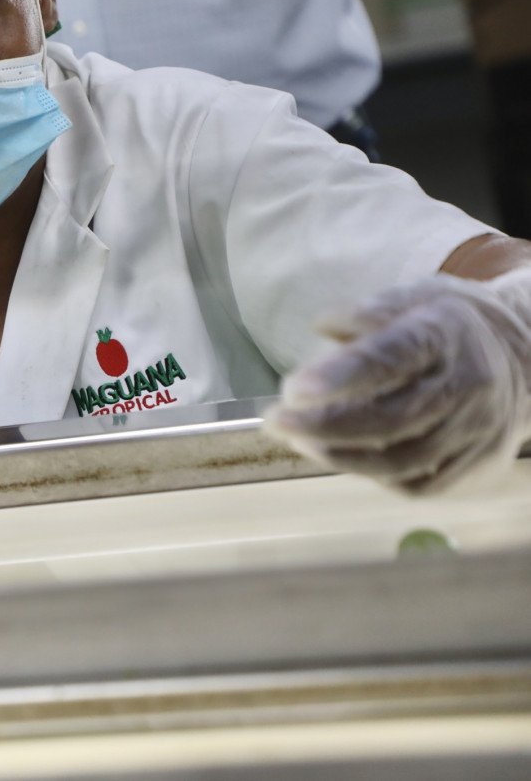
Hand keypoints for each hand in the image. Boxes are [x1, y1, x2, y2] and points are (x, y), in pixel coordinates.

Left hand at [266, 268, 530, 493]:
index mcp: (445, 335)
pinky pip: (415, 483)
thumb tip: (323, 324)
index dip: (341, 376)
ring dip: (337, 455)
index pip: (392, 358)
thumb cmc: (445, 327)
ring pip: (401, 460)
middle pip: (392, 418)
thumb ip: (365, 312)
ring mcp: (475, 431)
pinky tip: (334, 454)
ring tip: (295, 438)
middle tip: (275, 418)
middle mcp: (466, 386)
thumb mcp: (411, 298)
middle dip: (323, 425)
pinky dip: (368, 474)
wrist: (522, 357)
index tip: (294, 388)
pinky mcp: (475, 465)